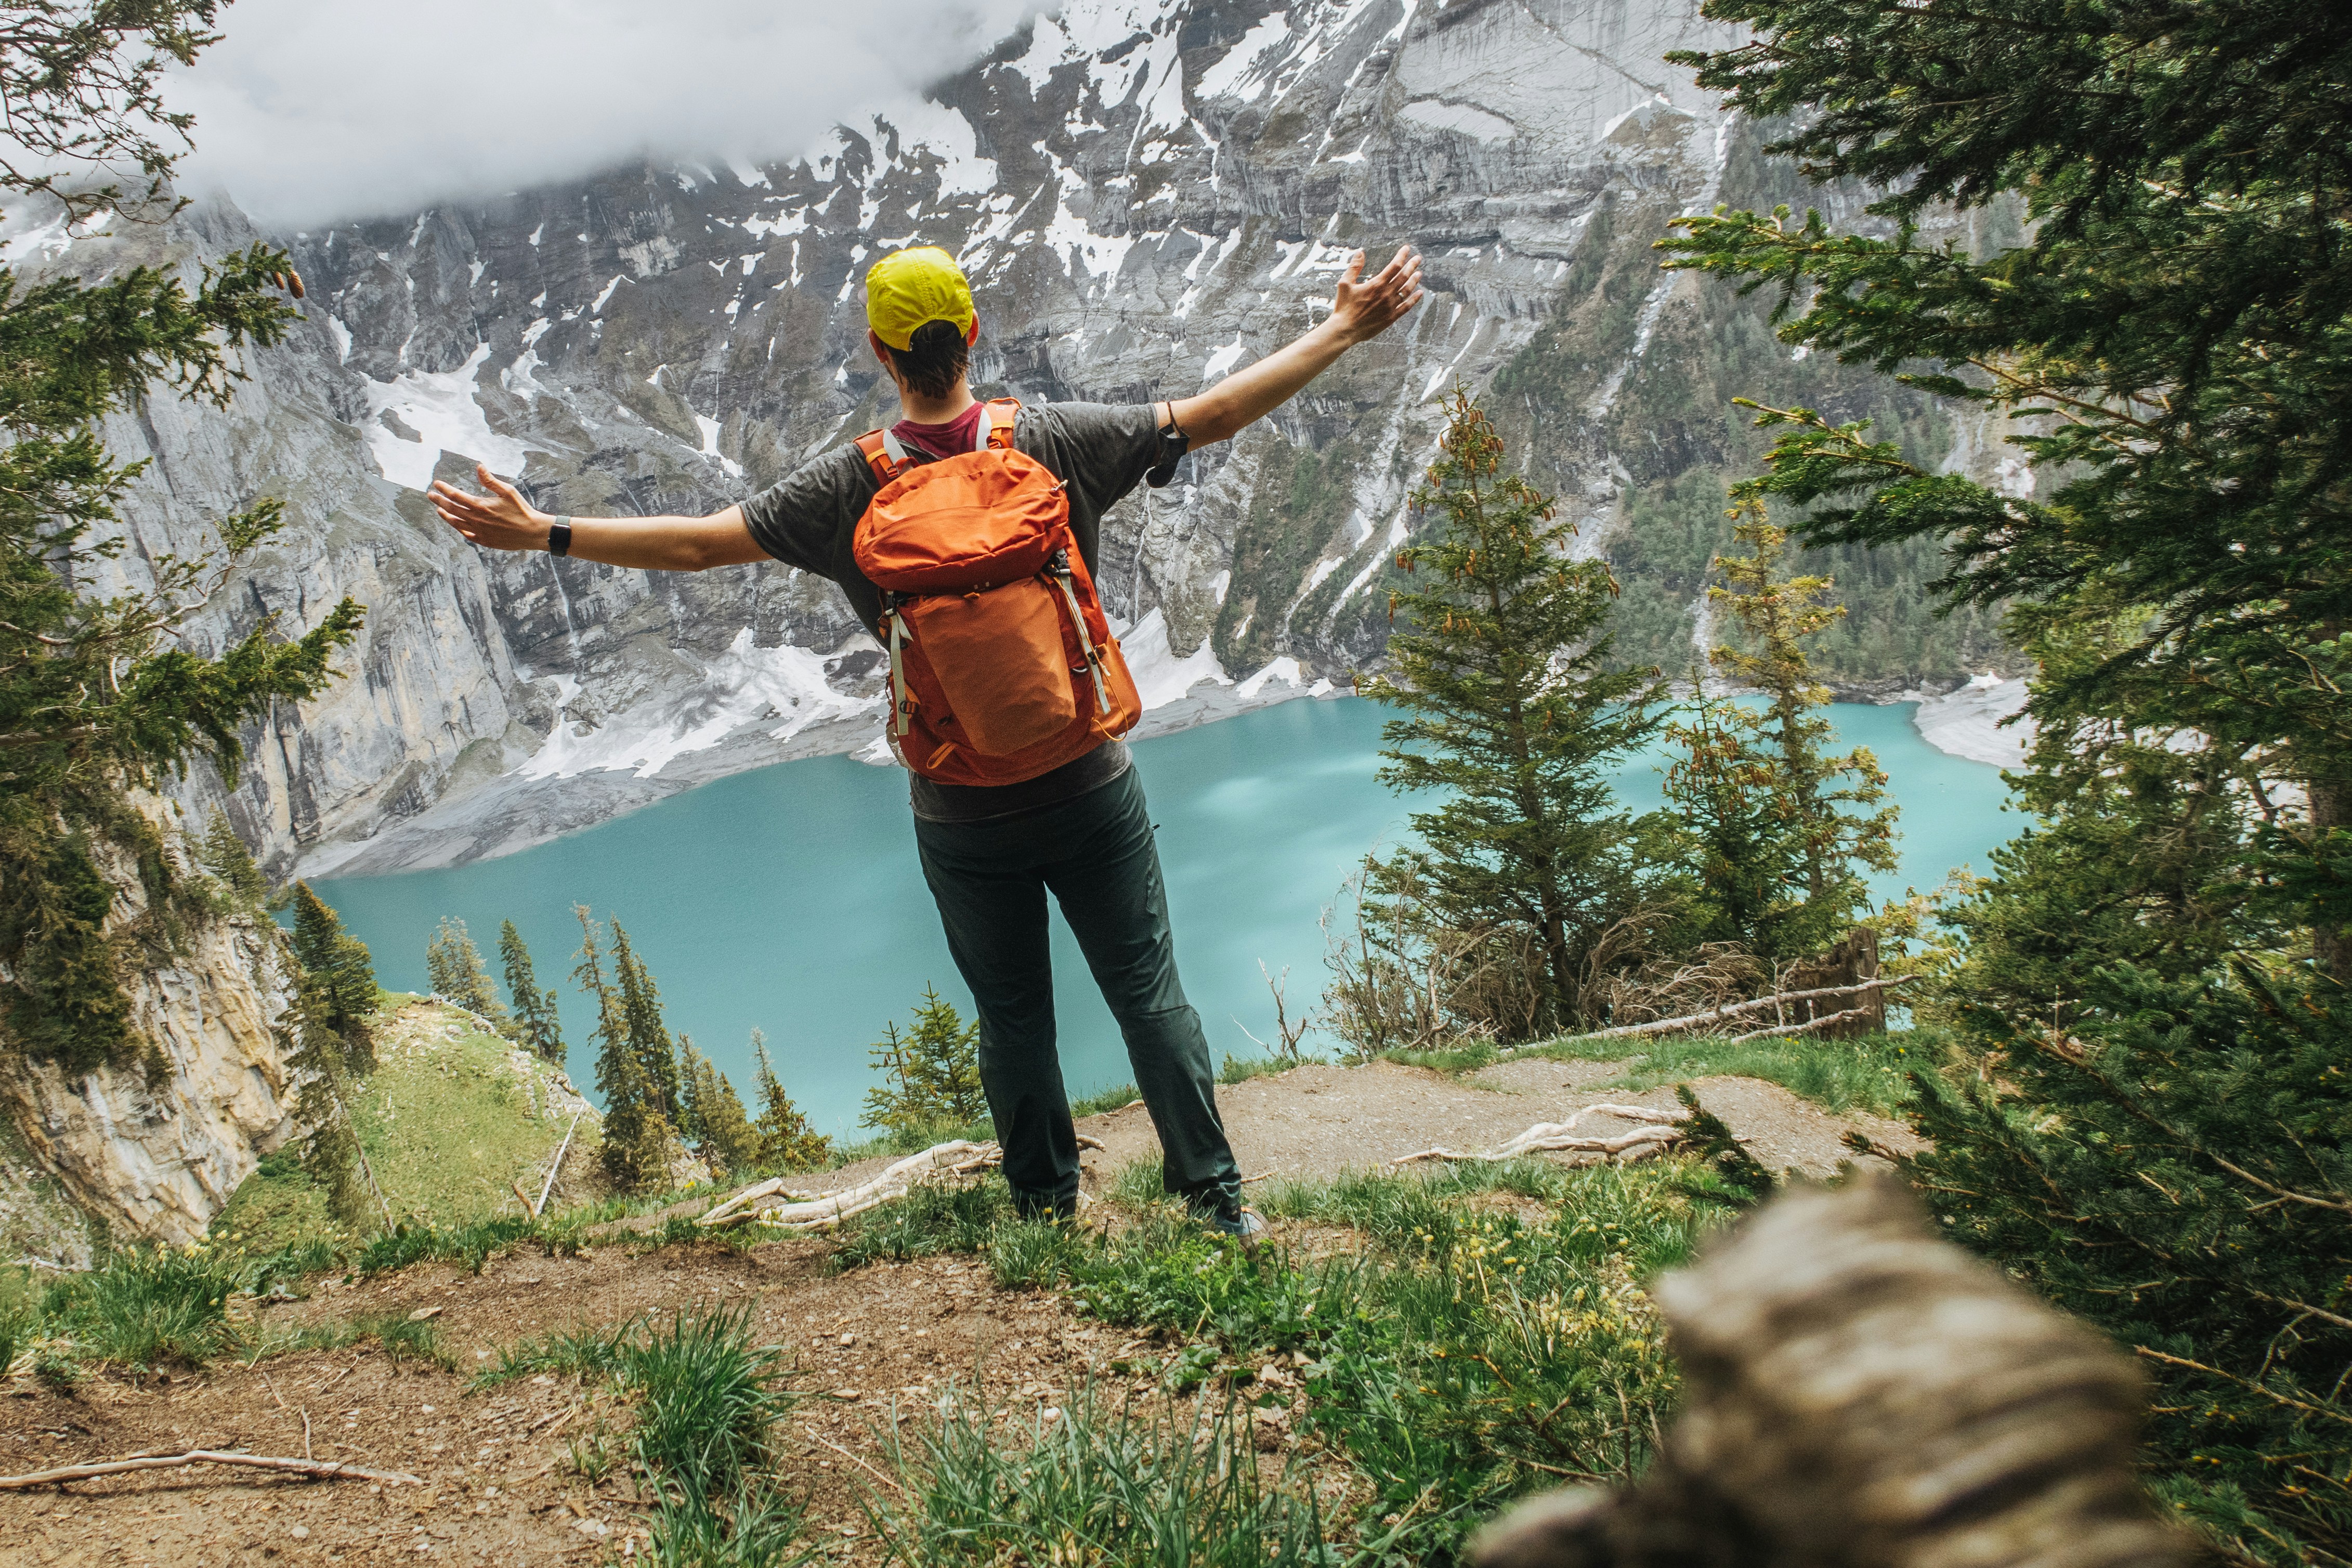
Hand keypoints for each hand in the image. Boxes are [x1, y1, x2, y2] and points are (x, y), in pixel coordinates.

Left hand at [430, 465, 549, 551]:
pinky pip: (466, 535)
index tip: (436, 484)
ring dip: (445, 515)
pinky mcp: (484, 541)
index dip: (444, 489)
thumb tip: (478, 466)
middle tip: (431, 495)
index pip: (455, 495)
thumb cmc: (522, 509)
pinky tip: (456, 525)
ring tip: (439, 510)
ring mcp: (479, 531)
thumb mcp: (507, 491)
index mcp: (480, 505)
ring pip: (456, 523)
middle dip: (439, 501)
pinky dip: (459, 529)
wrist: (532, 531)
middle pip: (451, 509)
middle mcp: (476, 519)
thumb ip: (490, 480)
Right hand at [1326, 245, 1423, 344]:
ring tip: (1419, 274)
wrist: (1345, 329)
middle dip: (1412, 265)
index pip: (1394, 266)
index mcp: (1377, 284)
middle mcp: (1386, 294)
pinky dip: (1414, 299)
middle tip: (1418, 258)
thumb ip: (1354, 267)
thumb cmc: (1343, 307)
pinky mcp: (1391, 318)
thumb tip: (1360, 252)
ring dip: (1414, 281)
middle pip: (1404, 276)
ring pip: (1407, 290)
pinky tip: (1420, 293)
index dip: (1402, 256)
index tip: (1406, 249)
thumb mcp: (1345, 283)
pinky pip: (1406, 307)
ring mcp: (1390, 306)